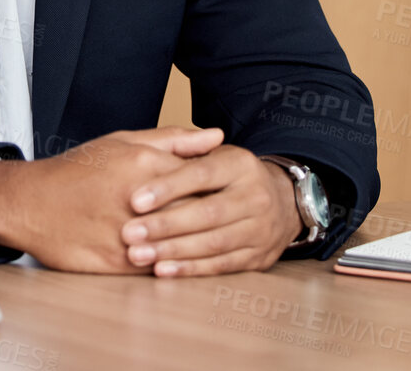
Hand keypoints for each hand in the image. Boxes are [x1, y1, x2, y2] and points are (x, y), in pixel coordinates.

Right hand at [0, 126, 222, 272]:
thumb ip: (173, 139)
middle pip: (198, 212)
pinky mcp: (119, 263)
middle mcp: (141, 200)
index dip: (224, 187)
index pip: (203, 178)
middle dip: (219, 218)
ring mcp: (130, 234)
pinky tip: (188, 261)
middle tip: (237, 220)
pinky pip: (160, 266)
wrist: (30, 203)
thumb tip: (216, 136)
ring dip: (201, 245)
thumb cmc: (77, 170)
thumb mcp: (123, 141)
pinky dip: (177, 265)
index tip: (237, 191)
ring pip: (182, 244)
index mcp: (145, 164)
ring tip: (217, 242)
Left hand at [118, 144, 300, 276]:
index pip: (201, 175)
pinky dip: (190, 269)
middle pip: (208, 213)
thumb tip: (174, 141)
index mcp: (241, 164)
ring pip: (213, 242)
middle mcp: (256, 196)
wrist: (281, 203)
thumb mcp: (214, 153)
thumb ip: (186, 145)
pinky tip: (163, 270)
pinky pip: (221, 265)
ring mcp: (261, 229)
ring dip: (173, 251)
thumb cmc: (229, 176)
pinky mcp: (258, 257)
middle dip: (165, 225)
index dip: (167, 188)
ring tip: (138, 254)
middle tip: (129, 233)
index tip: (135, 201)